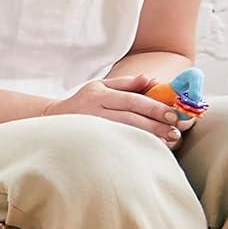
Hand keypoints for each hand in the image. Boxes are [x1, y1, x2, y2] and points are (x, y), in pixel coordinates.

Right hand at [43, 74, 195, 148]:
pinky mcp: (90, 142)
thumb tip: (152, 80)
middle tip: (176, 130)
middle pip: (131, 119)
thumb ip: (126, 83)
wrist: (51, 119)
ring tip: (169, 141)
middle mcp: (95, 112)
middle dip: (156, 125)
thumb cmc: (82, 101)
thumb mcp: (99, 85)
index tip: (173, 114)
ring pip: (125, 134)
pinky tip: (151, 149)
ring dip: (149, 138)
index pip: (132, 101)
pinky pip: (116, 144)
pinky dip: (136, 147)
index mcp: (100, 95)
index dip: (154, 108)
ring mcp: (91, 128)